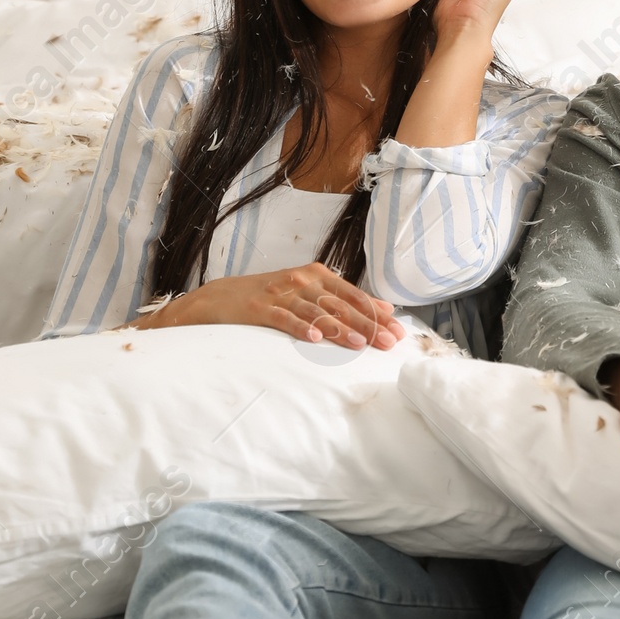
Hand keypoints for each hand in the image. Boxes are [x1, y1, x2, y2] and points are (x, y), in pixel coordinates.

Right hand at [141, 265, 401, 349]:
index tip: (398, 331)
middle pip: (340, 305)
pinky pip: (284, 318)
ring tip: (358, 343)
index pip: (353, 296)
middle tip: (388, 342)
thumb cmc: (272, 297)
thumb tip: (384, 309)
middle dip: (367, 324)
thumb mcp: (309, 293)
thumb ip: (343, 300)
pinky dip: (300, 327)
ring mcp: (281, 293)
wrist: (221, 297)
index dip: (377, 314)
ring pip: (316, 312)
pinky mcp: (260, 307)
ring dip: (339, 329)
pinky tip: (314, 339)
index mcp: (317, 275)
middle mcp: (302, 280)